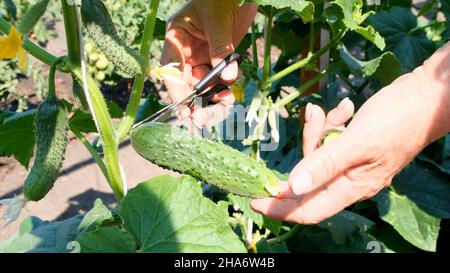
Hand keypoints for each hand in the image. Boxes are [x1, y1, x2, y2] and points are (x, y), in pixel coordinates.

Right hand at [161, 0, 256, 124]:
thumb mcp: (218, 21)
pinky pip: (219, 79)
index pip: (170, 70)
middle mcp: (186, 51)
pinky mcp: (217, 58)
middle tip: (204, 118)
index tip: (184, 110)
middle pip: (186, 82)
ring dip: (214, 96)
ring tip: (226, 103)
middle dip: (196, 100)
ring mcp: (201, 56)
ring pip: (204, 84)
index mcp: (176, 38)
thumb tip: (227, 78)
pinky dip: (225, 87)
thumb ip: (220, 48)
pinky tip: (231, 90)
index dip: (175, 91)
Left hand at [251, 46, 449, 223]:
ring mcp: (351, 162)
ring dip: (319, 130)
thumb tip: (292, 188)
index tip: (253, 200)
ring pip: (317, 153)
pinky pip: (329, 139)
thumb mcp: (357, 143)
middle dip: (307, 146)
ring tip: (335, 111)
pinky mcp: (351, 145)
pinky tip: (345, 109)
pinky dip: (331, 123)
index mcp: (353, 188)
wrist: (426, 97)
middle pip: (309, 174)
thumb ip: (324, 165)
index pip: (308, 210)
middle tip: (314, 118)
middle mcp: (350, 180)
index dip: (280, 208)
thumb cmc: (398, 120)